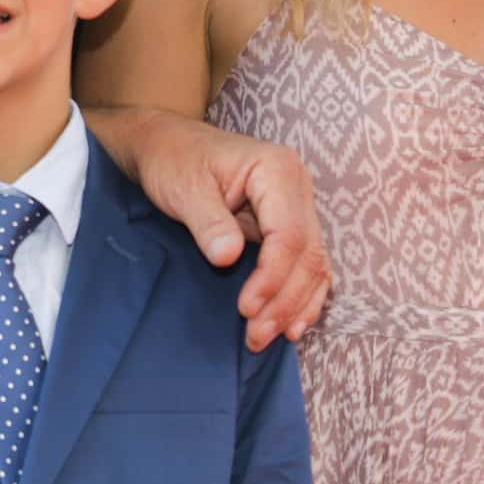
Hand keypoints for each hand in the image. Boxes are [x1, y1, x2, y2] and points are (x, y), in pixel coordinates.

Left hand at [116, 110, 331, 349]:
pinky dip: (302, 296)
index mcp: (277, 169)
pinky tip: (290, 325)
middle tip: (255, 336)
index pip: (288, 234)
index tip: (246, 308)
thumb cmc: (175, 160)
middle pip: (307, 254)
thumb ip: (208, 222)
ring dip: (295, 305)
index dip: (272, 277)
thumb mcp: (184, 187)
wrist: (169, 145)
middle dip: (285, 301)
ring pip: (314, 264)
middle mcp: (297, 187)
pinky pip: (306, 265)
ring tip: (267, 337)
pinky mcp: (289, 225)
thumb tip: (228, 257)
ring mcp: (297, 207)